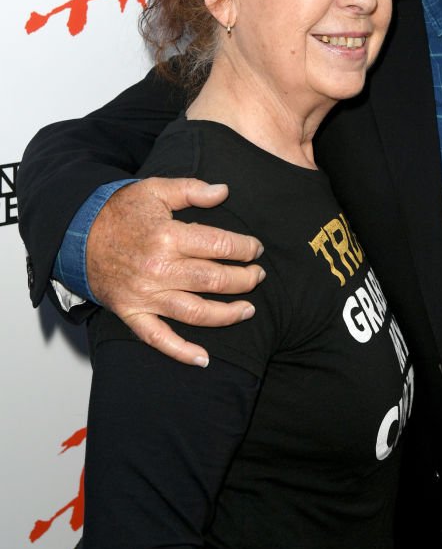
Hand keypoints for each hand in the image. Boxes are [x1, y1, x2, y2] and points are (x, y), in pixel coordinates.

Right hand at [86, 178, 263, 365]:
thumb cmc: (120, 211)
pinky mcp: (132, 313)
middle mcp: (159, 269)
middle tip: (258, 276)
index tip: (255, 249)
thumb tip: (224, 191)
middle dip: (244, 280)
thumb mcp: (155, 189)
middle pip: (214, 281)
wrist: (77, 234)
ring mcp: (145, 295)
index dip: (245, 248)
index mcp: (167, 236)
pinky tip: (204, 359)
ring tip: (249, 310)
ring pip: (196, 312)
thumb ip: (191, 189)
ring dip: (227, 314)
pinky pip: (159, 339)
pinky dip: (181, 352)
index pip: (220, 246)